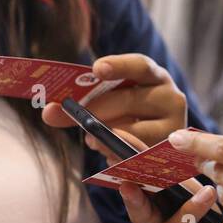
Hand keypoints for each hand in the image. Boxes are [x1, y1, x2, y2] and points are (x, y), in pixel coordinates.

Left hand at [41, 53, 186, 149]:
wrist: (157, 141)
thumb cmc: (129, 113)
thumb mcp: (113, 99)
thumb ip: (86, 100)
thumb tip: (48, 112)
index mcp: (155, 76)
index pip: (140, 65)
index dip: (118, 66)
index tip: (96, 69)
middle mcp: (170, 97)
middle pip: (128, 101)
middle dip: (92, 109)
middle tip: (66, 115)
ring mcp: (173, 126)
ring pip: (131, 132)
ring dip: (103, 137)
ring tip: (90, 140)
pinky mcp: (168, 154)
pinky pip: (135, 156)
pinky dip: (115, 156)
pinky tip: (107, 155)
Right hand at [112, 131, 222, 222]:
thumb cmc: (195, 215)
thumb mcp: (179, 194)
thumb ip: (166, 172)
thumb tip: (155, 136)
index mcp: (151, 213)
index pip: (132, 197)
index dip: (123, 186)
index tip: (117, 175)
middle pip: (144, 218)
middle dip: (138, 203)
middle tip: (134, 184)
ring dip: (192, 209)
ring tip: (208, 191)